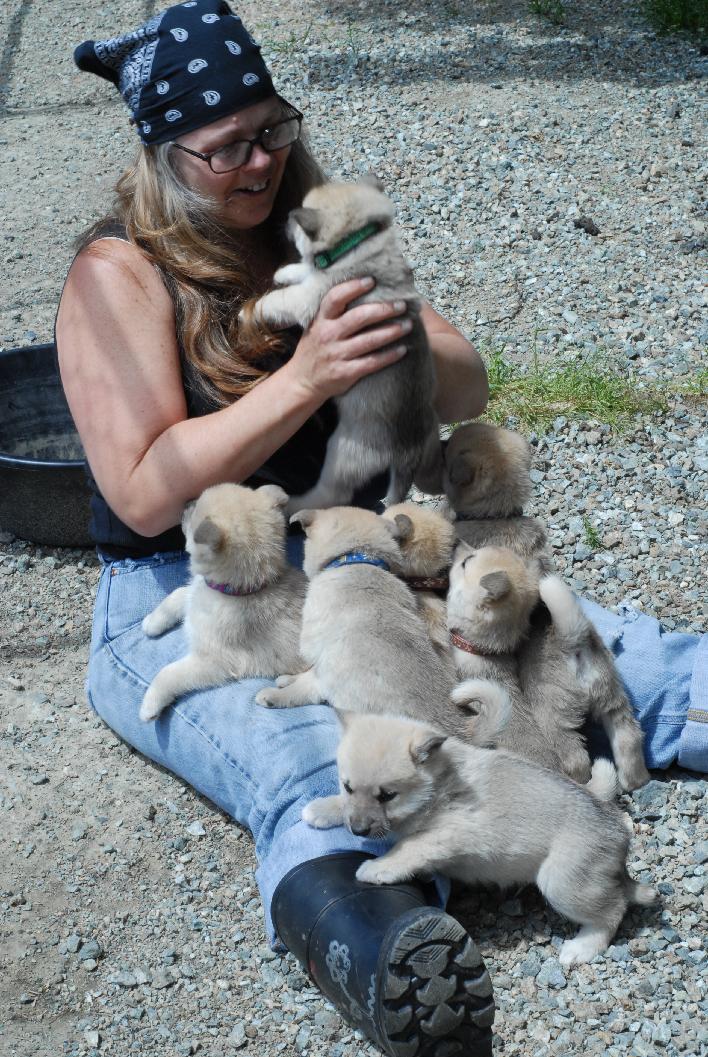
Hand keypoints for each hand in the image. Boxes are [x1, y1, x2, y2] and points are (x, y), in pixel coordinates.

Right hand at [288, 277, 411, 400]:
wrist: (302, 381)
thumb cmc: (314, 349)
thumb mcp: (316, 326)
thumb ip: (333, 312)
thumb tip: (361, 291)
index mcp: (321, 320)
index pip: (335, 298)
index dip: (353, 287)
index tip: (371, 280)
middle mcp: (328, 335)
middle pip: (359, 318)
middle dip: (383, 309)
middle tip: (402, 305)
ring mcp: (337, 355)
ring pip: (369, 340)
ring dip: (391, 331)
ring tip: (408, 325)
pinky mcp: (346, 373)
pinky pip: (372, 362)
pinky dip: (389, 356)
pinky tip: (403, 350)